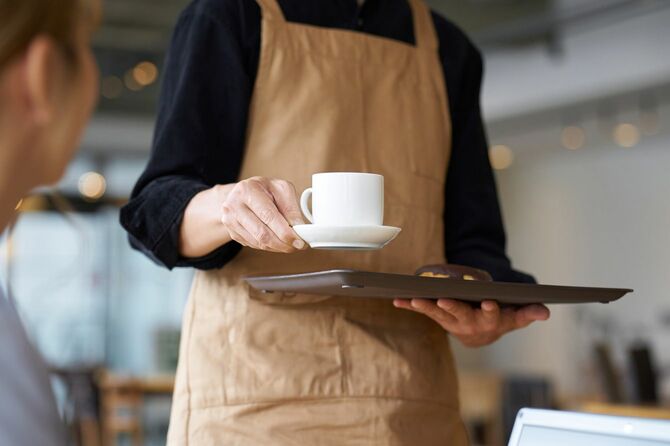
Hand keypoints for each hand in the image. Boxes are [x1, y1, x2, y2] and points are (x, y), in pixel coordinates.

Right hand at [221, 177, 306, 252]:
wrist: (243, 193)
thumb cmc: (264, 189)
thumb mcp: (281, 189)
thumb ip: (291, 207)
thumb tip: (299, 227)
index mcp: (247, 190)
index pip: (268, 216)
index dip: (285, 232)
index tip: (299, 241)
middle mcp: (234, 205)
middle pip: (262, 234)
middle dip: (283, 244)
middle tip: (297, 246)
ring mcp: (230, 220)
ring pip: (258, 243)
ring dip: (277, 247)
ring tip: (290, 244)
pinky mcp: (232, 233)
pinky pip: (254, 245)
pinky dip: (269, 246)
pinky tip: (277, 241)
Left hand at [393, 298, 549, 347]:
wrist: (481, 334)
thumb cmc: (500, 319)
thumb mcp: (516, 317)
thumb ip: (529, 313)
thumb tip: (545, 312)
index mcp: (490, 321)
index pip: (492, 316)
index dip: (491, 309)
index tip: (490, 302)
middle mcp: (469, 323)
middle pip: (461, 315)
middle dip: (452, 307)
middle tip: (444, 301)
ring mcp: (452, 321)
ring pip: (438, 314)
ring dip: (426, 307)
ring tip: (414, 299)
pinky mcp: (438, 316)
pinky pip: (423, 311)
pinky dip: (410, 306)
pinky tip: (397, 300)